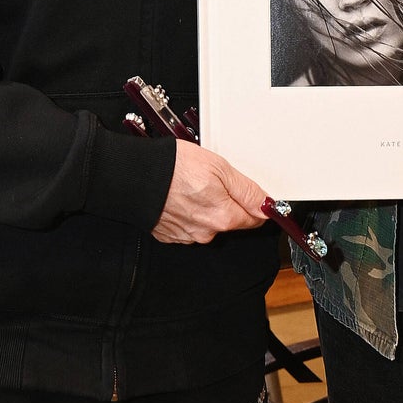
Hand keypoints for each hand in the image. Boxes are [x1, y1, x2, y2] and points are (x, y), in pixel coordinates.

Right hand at [152, 139, 270, 243]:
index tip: (252, 194)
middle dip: (227, 203)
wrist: (135, 175)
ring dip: (205, 208)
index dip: (256, 205)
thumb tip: (267, 204)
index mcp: (224, 217)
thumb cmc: (173, 168)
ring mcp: (187, 235)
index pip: (255, 219)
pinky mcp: (170, 234)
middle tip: (214, 180)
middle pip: (230, 221)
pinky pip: (187, 224)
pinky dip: (186, 212)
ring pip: (207, 223)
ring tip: (192, 185)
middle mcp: (207, 232)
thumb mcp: (220, 167)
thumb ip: (247, 190)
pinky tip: (179, 195)